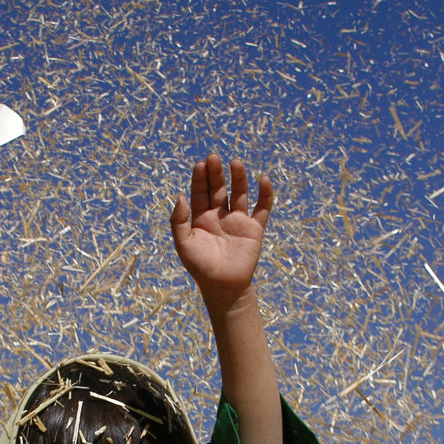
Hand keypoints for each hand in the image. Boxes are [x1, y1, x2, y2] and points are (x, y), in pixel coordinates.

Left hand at [170, 153, 272, 309]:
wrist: (223, 286)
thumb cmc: (200, 266)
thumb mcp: (184, 244)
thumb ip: (178, 221)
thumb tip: (181, 196)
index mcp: (201, 217)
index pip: (200, 192)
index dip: (200, 178)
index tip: (200, 164)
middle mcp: (219, 215)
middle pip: (219, 188)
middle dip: (216, 173)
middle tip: (214, 157)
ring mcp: (237, 220)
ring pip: (239, 193)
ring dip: (238, 178)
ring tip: (235, 163)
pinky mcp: (254, 228)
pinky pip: (261, 208)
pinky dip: (265, 194)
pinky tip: (263, 179)